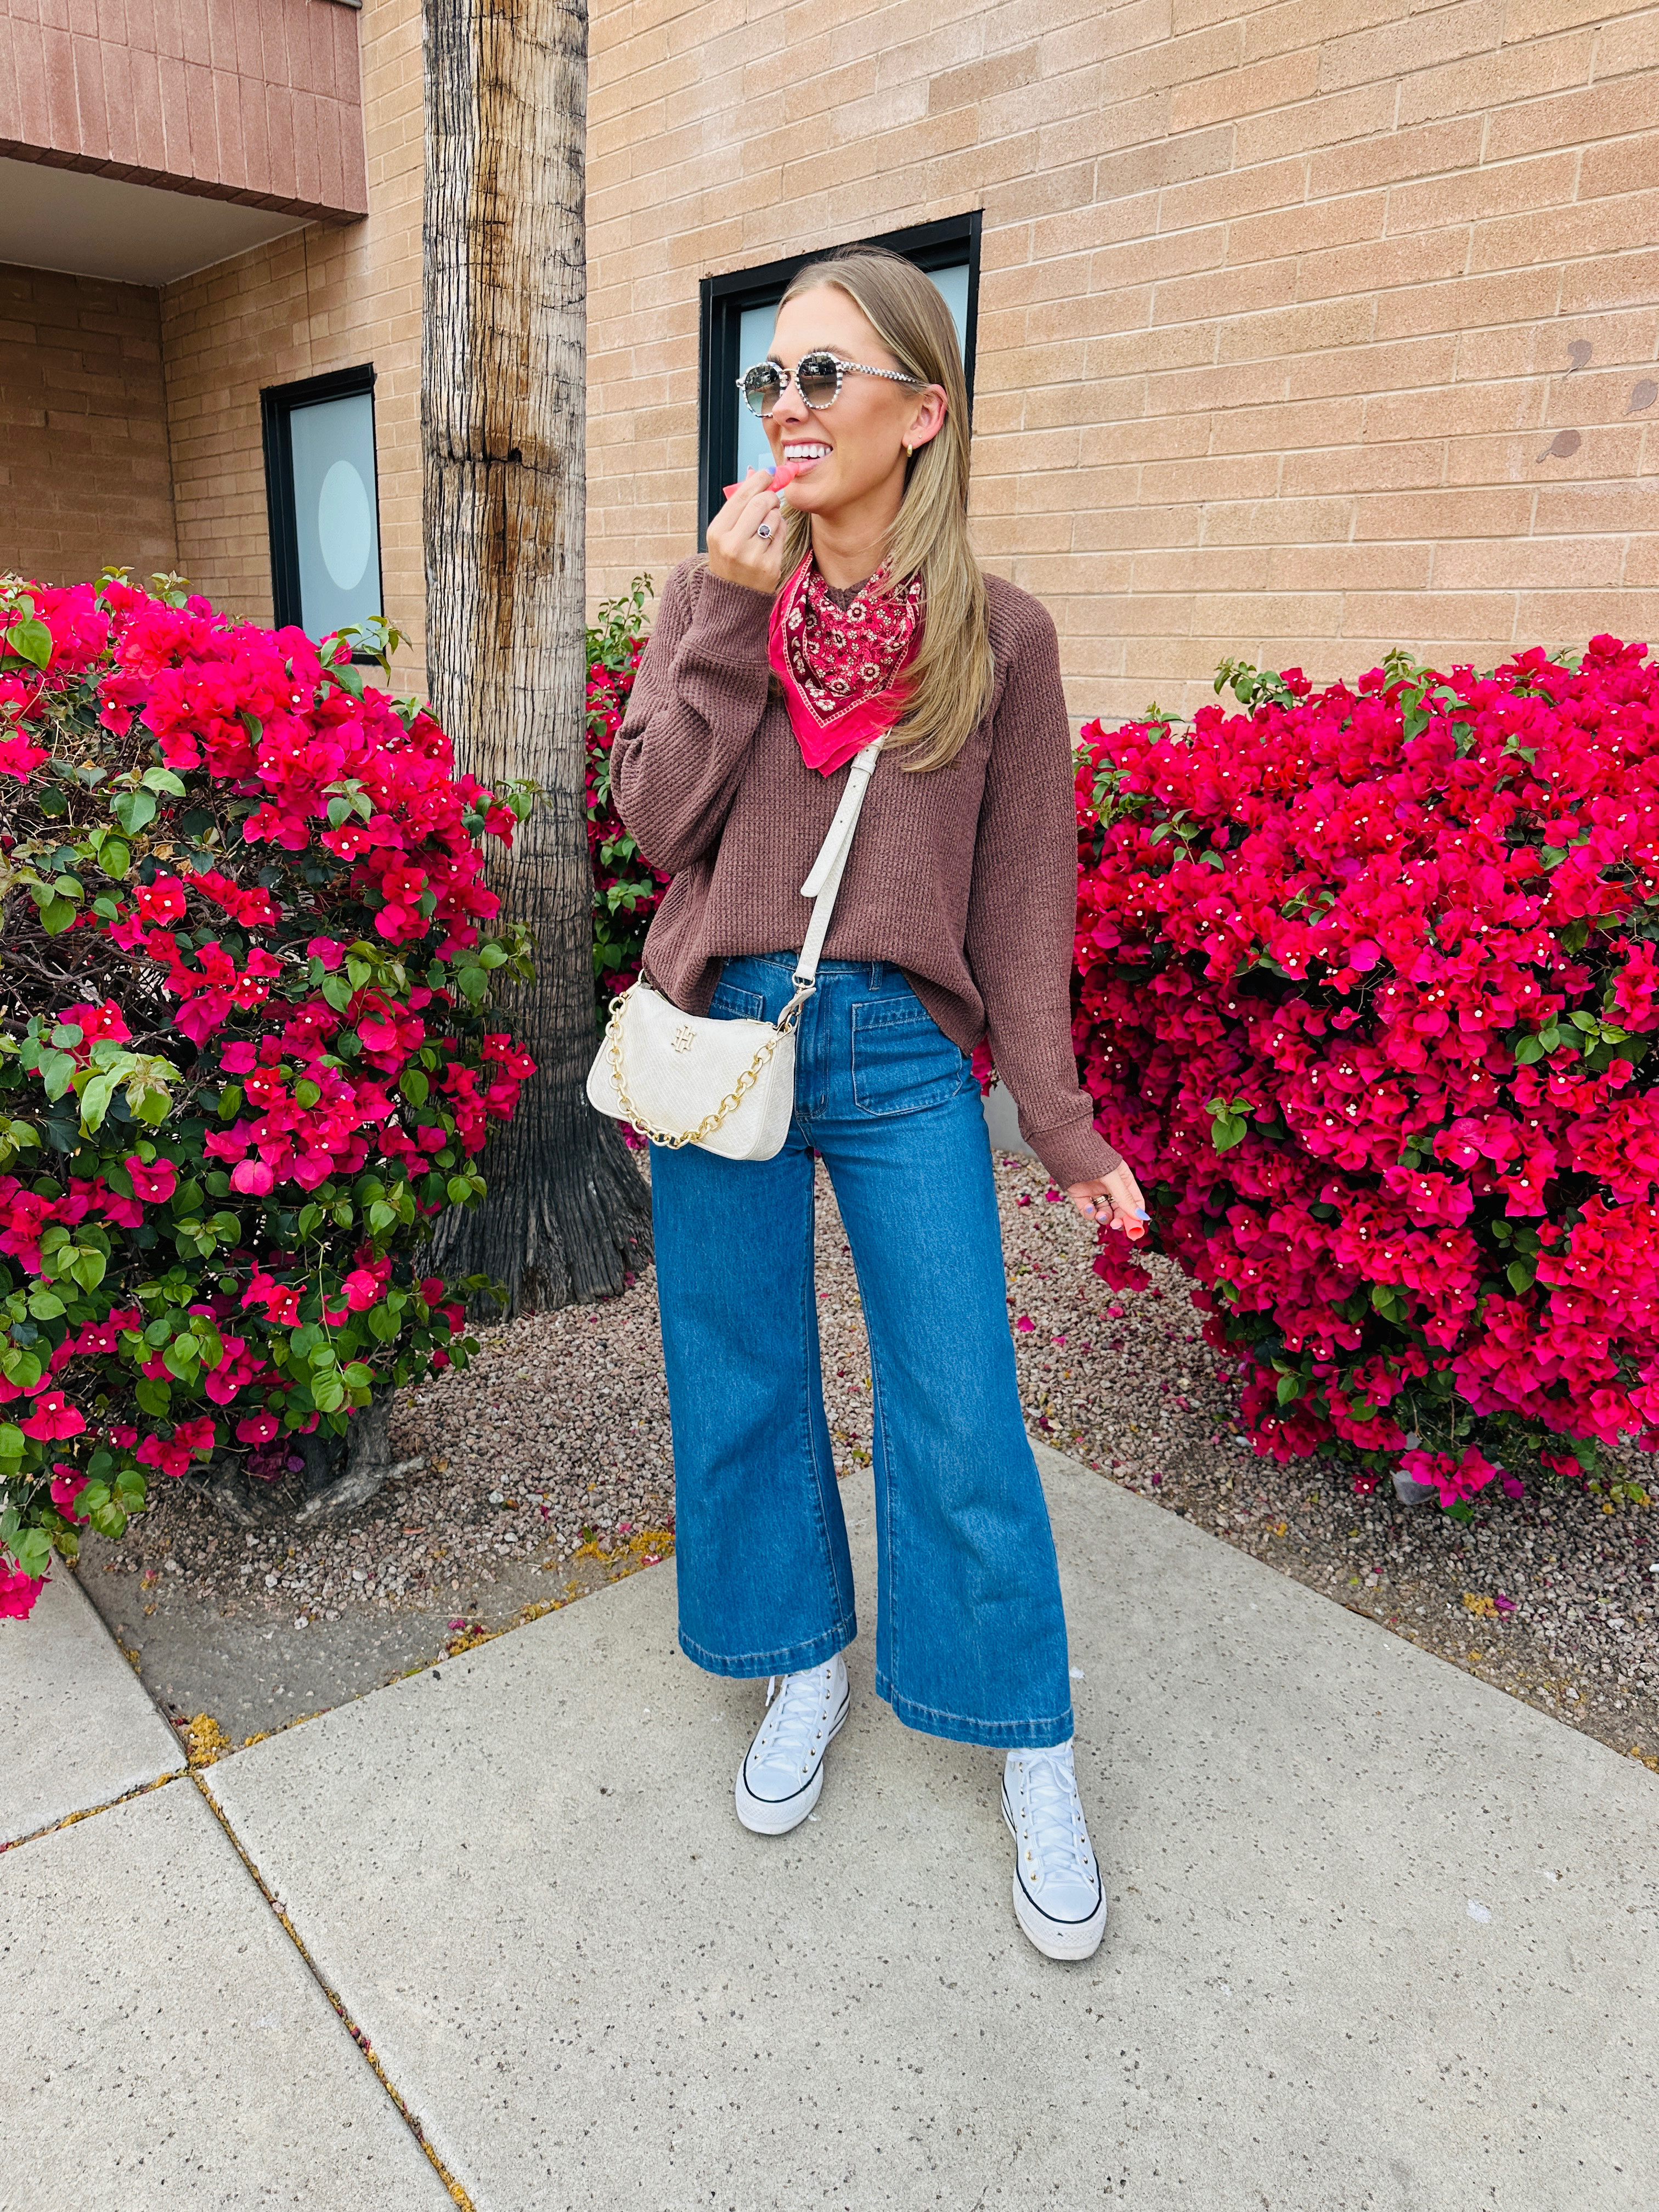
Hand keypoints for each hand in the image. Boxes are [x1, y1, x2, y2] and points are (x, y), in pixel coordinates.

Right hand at [706, 467, 786, 594]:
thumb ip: (738, 505)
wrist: (732, 601)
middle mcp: (733, 544)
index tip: (767, 475)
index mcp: (717, 532)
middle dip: (770, 496)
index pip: (742, 496)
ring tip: (767, 524)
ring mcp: (753, 557)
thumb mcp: (722, 533)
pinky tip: (772, 537)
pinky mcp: (770, 566)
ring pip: (775, 517)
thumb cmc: (728, 560)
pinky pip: (782, 534)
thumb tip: (754, 473)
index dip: (758, 480)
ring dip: (775, 514)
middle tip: (771, 498)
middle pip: (761, 503)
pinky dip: (780, 530)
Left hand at [1066, 1164, 1147, 1239]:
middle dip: (1119, 1219)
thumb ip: (1125, 1197)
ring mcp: (1096, 1192)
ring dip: (1104, 1217)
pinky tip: (1089, 1208)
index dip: (1136, 1215)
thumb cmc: (1092, 1157)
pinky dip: (1089, 1213)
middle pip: (1120, 1210)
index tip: (1134, 1228)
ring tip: (1100, 1214)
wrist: (1066, 1148)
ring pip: (1104, 1212)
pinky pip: (1088, 1211)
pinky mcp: (1081, 1196)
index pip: (1135, 1201)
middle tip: (1115, 1225)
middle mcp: (1111, 1187)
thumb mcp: (1112, 1177)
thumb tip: (1139, 1216)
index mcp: (1123, 1180)